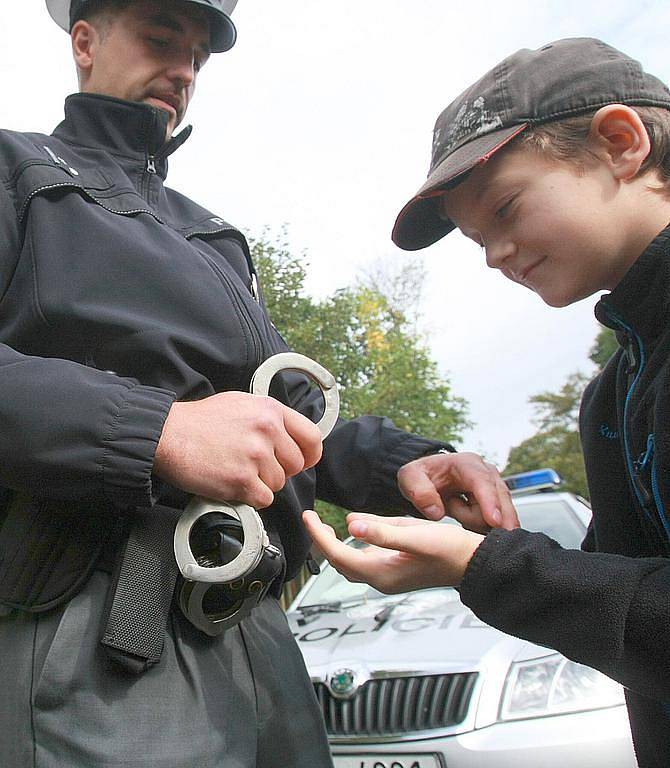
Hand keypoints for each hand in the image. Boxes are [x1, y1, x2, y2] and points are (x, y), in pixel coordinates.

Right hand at [154, 391, 322, 508]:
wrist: (168, 434)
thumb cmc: (200, 421)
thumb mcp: (242, 404)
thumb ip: (270, 418)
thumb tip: (291, 437)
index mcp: (270, 410)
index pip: (312, 437)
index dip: (309, 454)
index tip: (303, 461)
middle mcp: (267, 430)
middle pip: (295, 465)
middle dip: (278, 470)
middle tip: (255, 466)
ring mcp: (255, 456)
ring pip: (278, 484)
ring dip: (261, 483)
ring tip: (237, 469)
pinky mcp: (242, 480)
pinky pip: (264, 499)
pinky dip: (251, 497)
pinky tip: (233, 483)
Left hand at [303, 510, 484, 591]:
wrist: (475, 563)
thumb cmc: (450, 550)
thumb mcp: (415, 535)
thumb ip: (382, 531)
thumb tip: (351, 524)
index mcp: (381, 573)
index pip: (338, 554)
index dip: (319, 535)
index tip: (308, 515)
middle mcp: (381, 579)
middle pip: (340, 562)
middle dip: (322, 541)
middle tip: (312, 518)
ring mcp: (389, 577)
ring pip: (351, 563)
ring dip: (336, 545)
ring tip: (324, 525)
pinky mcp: (396, 571)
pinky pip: (366, 559)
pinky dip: (353, 546)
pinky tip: (356, 529)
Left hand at [397, 451, 518, 531]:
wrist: (431, 477)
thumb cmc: (422, 476)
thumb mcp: (410, 478)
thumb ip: (419, 492)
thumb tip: (436, 512)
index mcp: (466, 464)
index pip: (482, 481)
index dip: (490, 501)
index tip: (494, 521)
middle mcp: (487, 472)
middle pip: (498, 501)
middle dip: (484, 518)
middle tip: (456, 516)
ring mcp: (496, 487)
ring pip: (501, 515)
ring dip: (478, 522)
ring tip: (455, 511)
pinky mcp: (499, 501)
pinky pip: (501, 522)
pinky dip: (486, 527)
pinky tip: (469, 524)